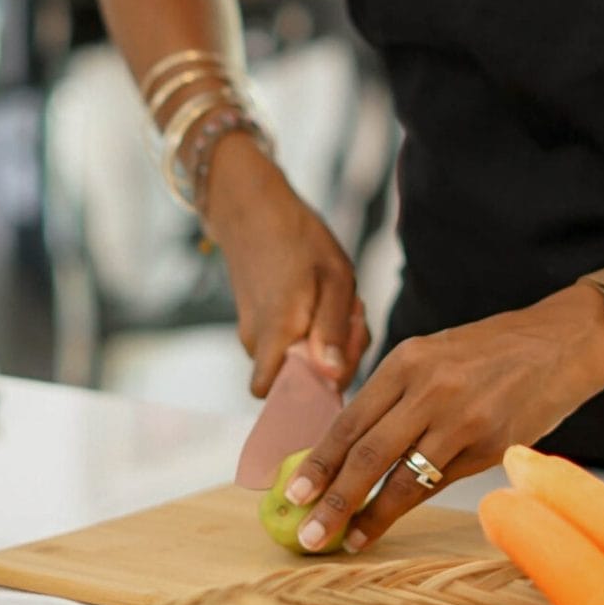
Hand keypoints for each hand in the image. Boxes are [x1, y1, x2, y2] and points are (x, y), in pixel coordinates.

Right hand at [202, 137, 369, 396]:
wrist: (251, 207)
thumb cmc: (298, 238)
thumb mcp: (334, 277)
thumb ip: (333, 330)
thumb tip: (331, 377)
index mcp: (278, 335)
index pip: (287, 397)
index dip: (323, 388)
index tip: (345, 350)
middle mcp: (258, 343)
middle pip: (300, 380)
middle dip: (334, 359)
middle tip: (352, 316)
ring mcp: (251, 334)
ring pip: (296, 361)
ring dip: (324, 342)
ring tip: (338, 302)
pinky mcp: (253, 324)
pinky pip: (287, 343)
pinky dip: (309, 330)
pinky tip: (322, 299)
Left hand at [280, 286, 603, 551]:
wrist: (563, 341)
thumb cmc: (493, 353)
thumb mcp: (435, 357)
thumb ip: (396, 397)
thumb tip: (349, 451)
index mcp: (407, 361)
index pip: (350, 420)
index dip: (318, 463)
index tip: (292, 494)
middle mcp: (430, 388)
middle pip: (367, 454)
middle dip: (331, 499)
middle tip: (308, 533)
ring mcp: (462, 419)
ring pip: (401, 477)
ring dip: (368, 515)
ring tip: (344, 540)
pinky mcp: (492, 444)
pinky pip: (439, 482)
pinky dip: (408, 507)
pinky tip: (386, 522)